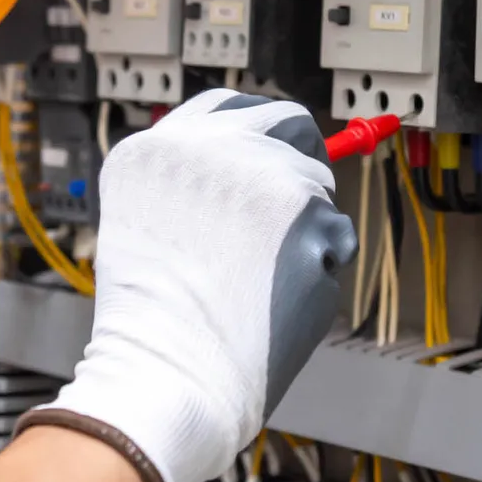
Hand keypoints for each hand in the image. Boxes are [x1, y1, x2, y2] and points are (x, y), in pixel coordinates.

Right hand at [17, 89, 357, 481]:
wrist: (168, 375)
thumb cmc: (153, 323)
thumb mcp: (145, 222)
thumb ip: (194, 180)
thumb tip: (260, 161)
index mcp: (159, 147)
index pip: (230, 105)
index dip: (260, 131)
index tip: (275, 148)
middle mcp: (210, 148)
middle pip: (289, 125)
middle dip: (302, 161)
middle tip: (296, 206)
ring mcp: (263, 178)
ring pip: (317, 188)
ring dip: (306, 228)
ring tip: (259, 280)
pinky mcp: (309, 219)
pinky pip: (336, 237)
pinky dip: (320, 268)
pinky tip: (279, 297)